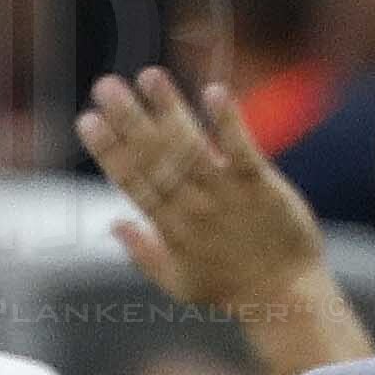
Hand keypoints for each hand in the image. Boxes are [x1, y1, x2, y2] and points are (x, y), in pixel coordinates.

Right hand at [78, 68, 372, 374]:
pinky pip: (241, 150)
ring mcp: (226, 196)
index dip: (109, 151)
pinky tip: (213, 92)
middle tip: (106, 86)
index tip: (87, 120)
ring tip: (149, 76)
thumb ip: (144, 253)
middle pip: (155, 159)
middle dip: (129, 121)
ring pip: (191, 148)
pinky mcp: (260, 186)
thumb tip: (113, 224)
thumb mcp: (179, 283)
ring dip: (169, 110)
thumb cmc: (231, 289)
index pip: (133, 182)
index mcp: (170, 229)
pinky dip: (227, 122)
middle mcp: (194, 209)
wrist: (286, 298)